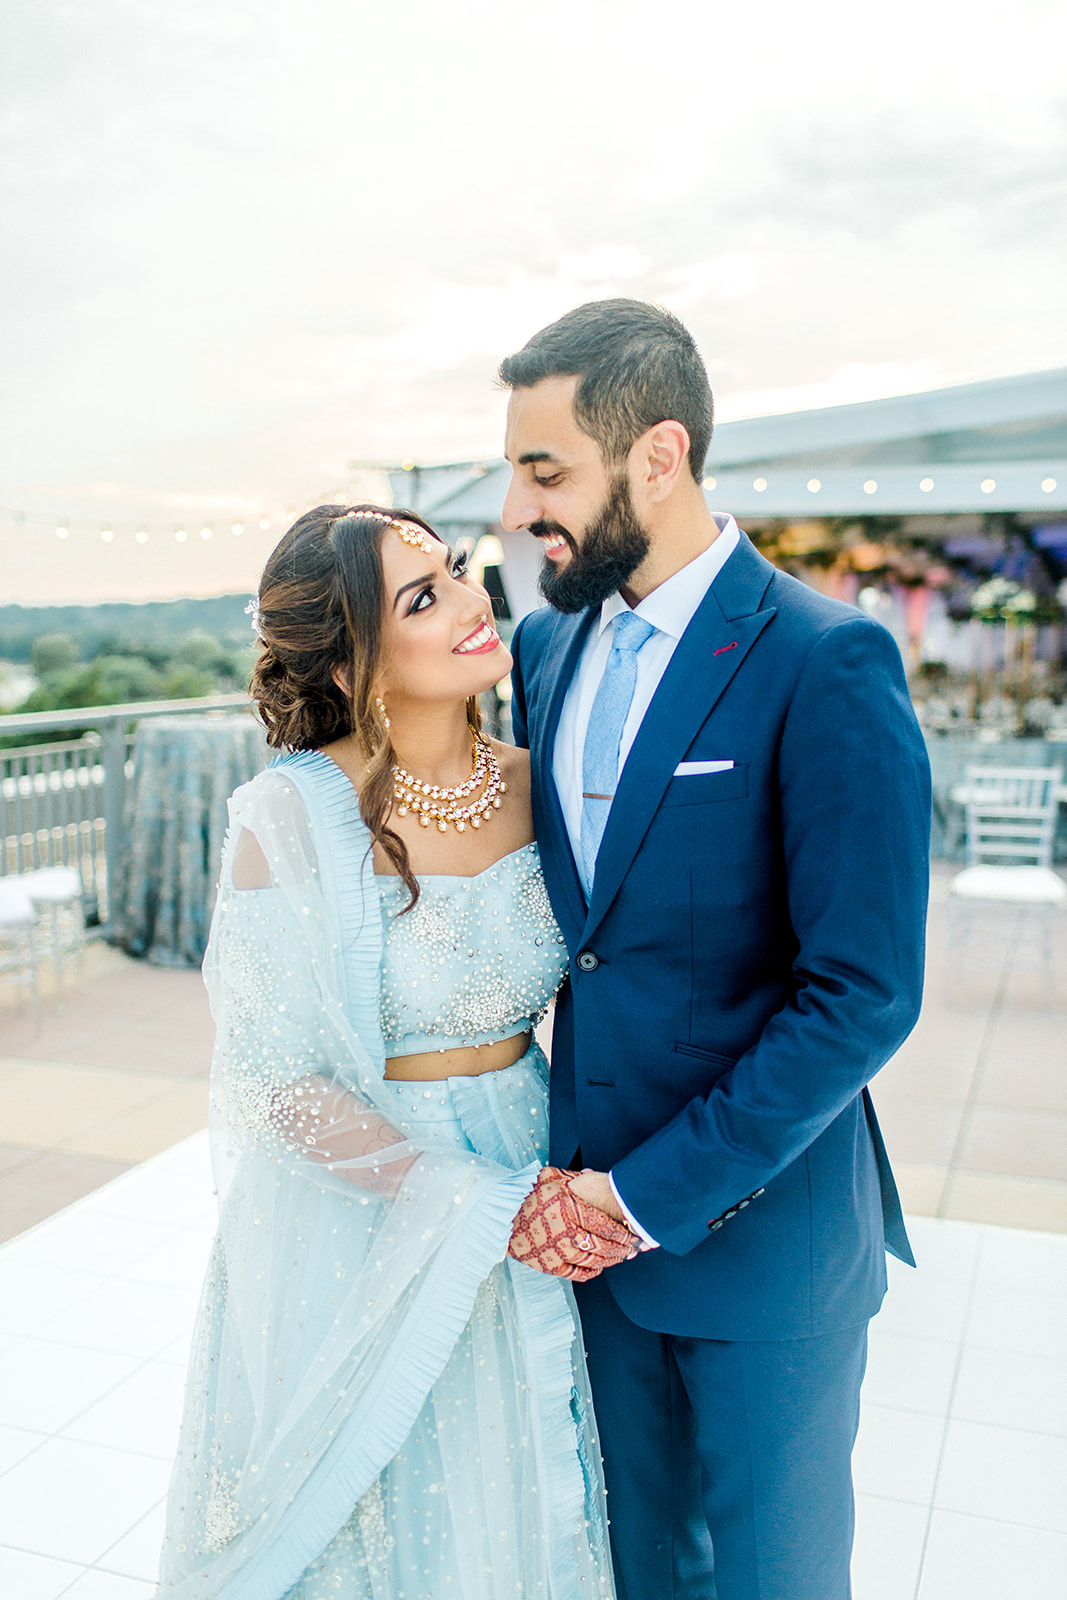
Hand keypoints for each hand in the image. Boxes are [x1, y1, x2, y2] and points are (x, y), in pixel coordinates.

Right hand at [508, 1167, 640, 1281]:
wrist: (499, 1216)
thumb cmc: (527, 1193)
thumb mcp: (552, 1178)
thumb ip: (576, 1179)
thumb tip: (596, 1176)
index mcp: (570, 1210)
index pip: (606, 1225)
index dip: (624, 1232)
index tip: (634, 1233)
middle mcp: (567, 1233)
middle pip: (604, 1246)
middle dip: (623, 1249)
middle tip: (634, 1248)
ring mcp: (559, 1252)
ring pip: (594, 1261)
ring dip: (611, 1260)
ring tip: (621, 1257)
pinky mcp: (550, 1266)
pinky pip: (578, 1273)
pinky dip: (592, 1271)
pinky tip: (599, 1266)